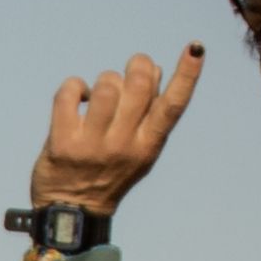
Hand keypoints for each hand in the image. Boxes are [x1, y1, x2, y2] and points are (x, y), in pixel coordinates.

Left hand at [29, 47, 203, 216]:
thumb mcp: (139, 150)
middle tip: (131, 70)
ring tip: (99, 95)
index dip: (187, 74)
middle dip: (137, 65)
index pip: (173, 106)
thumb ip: (150, 115)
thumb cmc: (109, 171)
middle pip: (139, 85)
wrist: (73, 212)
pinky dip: (73, 86)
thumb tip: (155, 69)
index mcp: (148, 146)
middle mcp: (124, 145)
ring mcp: (93, 145)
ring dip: (104, 80)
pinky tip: (76, 98)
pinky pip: (70, 94)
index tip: (197, 48)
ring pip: (106, 86)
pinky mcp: (63, 144)